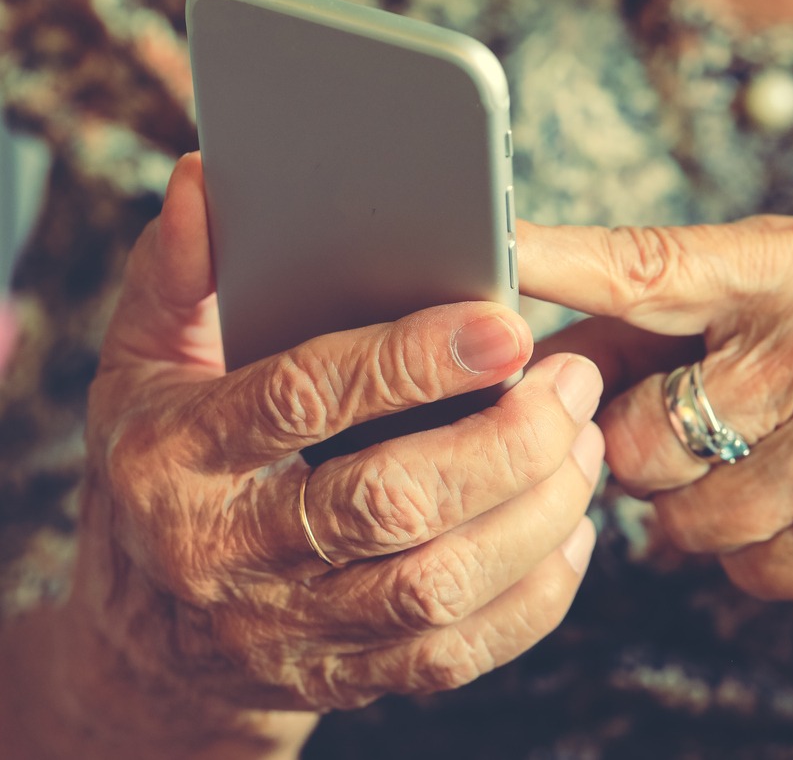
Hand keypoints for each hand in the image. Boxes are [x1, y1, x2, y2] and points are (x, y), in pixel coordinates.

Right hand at [46, 155, 602, 753]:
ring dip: (534, 512)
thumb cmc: (162, 470)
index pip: (301, 400)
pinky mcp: (349, 677)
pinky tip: (570, 530)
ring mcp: (293, 629)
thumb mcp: (142, 367)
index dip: (408, 361)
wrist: (150, 636)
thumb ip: (177, 277)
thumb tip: (206, 181)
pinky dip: (532, 595)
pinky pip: (456, 654)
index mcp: (179, 458)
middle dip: (504, 441)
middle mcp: (231, 554)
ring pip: (437, 585)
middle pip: (389, 504)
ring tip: (583, 443)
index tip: (505, 324)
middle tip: (572, 383)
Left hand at [521, 215, 792, 602]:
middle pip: (639, 434)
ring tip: (775, 467)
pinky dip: (762, 553)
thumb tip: (531, 357)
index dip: (565, 259)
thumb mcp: (783, 301)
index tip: (498, 246)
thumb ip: (656, 320)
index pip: (653, 264)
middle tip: (708, 430)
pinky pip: (749, 571)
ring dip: (703, 510)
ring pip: (685, 520)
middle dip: (648, 451)